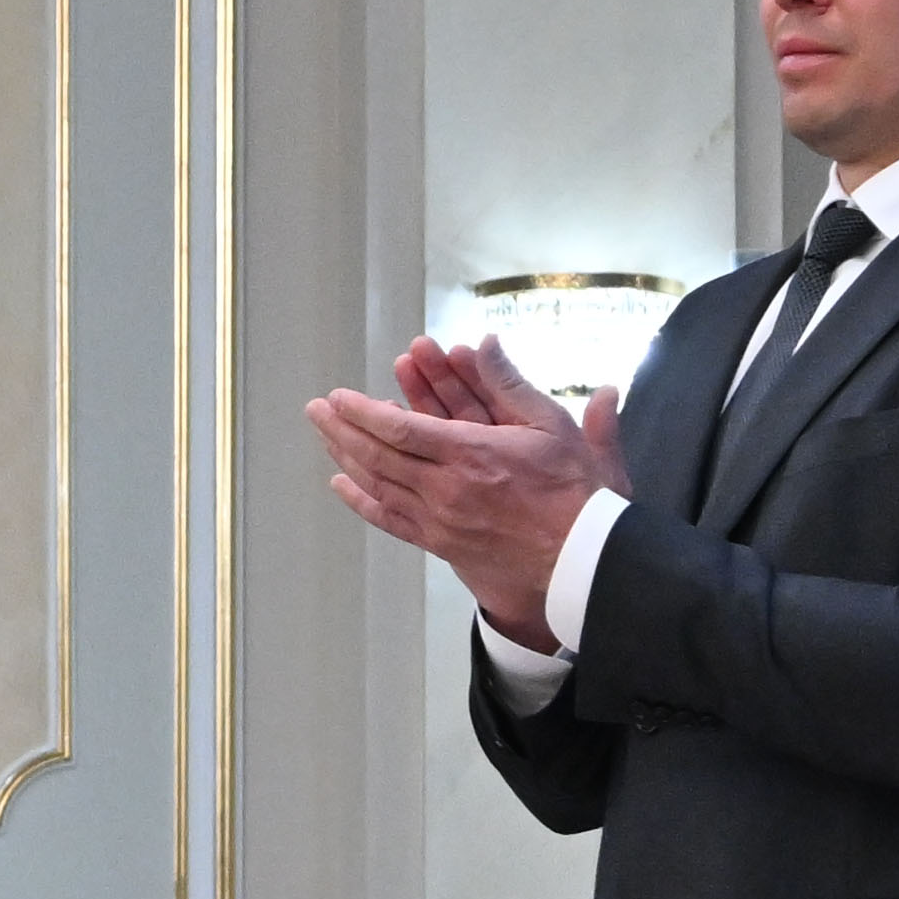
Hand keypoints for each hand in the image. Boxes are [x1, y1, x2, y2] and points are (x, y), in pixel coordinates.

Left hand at [308, 335, 629, 651]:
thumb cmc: (574, 491)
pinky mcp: (440, 544)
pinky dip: (362, 502)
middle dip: (343, 429)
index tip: (340, 397)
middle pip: (379, 455)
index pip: (400, 428)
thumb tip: (484, 342)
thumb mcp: (550, 424)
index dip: (364, 411)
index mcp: (470, 453)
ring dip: (347, 457)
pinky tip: (342, 484)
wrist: (581, 557)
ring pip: (379, 484)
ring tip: (325, 436)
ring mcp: (439, 519)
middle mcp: (445, 488)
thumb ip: (510, 383)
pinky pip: (391, 520)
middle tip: (317, 409)